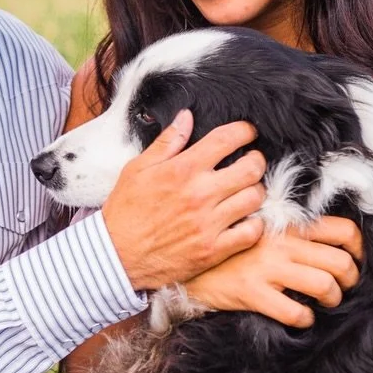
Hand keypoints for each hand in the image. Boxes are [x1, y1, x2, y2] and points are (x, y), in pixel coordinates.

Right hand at [102, 111, 267, 290]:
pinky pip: (250, 233)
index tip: (248, 132)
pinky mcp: (212, 250)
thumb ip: (167, 143)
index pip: (226, 140)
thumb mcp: (137, 169)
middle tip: (251, 162)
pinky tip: (245, 220)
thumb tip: (187, 117)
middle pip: (251, 168)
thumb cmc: (125, 211)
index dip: (245, 131)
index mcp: (182, 170)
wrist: (116, 256)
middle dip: (256, 160)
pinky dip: (254, 224)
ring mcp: (208, 224)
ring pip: (254, 198)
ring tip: (246, 191)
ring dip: (255, 191)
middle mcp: (200, 194)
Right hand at [187, 217, 363, 326]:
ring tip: (325, 303)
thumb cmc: (230, 251)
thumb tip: (326, 245)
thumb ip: (292, 232)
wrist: (188, 265)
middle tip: (343, 288)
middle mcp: (282, 244)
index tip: (356, 262)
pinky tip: (300, 319)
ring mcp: (268, 269)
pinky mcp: (253, 293)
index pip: (343, 230)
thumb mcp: (262, 229)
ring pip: (324, 285)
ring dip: (333, 299)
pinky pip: (294, 312)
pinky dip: (305, 320)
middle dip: (351, 279)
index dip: (359, 249)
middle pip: (340, 261)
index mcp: (288, 225)